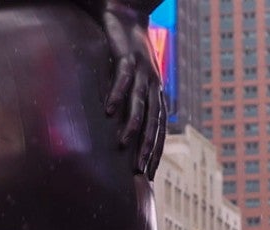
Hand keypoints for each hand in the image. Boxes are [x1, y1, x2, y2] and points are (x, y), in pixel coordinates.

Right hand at [98, 0, 167, 178]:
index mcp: (155, 91)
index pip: (159, 127)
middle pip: (153, 120)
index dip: (155, 150)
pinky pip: (124, 78)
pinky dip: (117, 94)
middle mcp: (153, 83)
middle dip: (147, 146)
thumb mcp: (132, 78)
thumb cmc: (126, 51)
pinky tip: (109, 111)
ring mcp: (142, 70)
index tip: (149, 173)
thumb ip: (129, 100)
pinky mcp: (128, 56)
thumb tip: (119, 126)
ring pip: (140, 103)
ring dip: (133, 125)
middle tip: (141, 170)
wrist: (127, 15)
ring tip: (124, 145)